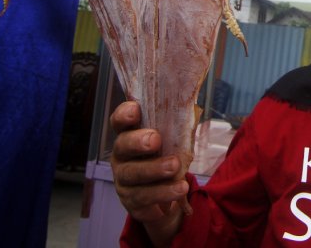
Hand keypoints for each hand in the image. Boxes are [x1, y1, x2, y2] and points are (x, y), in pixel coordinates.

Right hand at [110, 101, 185, 245]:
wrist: (164, 195)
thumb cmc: (165, 158)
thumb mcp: (171, 141)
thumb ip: (175, 128)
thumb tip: (191, 108)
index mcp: (129, 136)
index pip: (119, 122)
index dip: (124, 114)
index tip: (136, 109)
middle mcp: (122, 157)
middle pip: (122, 146)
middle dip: (138, 142)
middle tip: (155, 140)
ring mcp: (124, 180)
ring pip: (133, 174)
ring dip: (155, 169)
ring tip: (175, 166)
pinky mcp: (132, 201)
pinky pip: (145, 197)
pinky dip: (164, 192)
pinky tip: (179, 188)